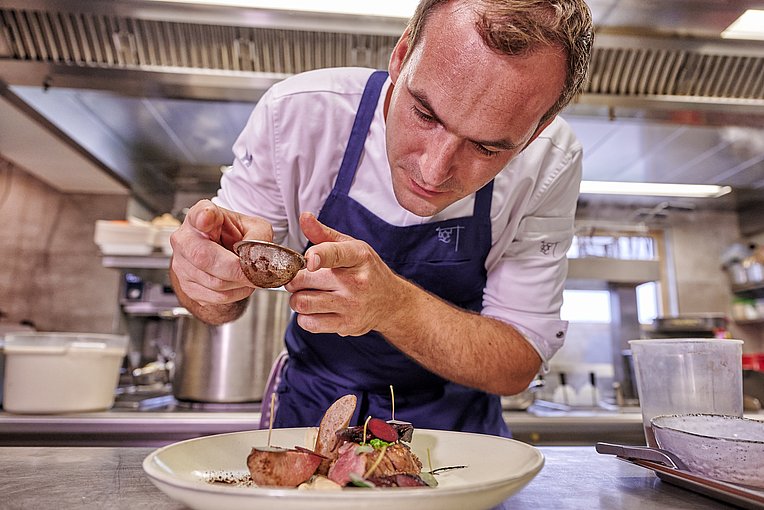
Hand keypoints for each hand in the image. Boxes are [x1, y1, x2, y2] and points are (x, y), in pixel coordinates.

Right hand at [170, 199, 273, 305]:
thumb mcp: (255, 228)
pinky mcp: (187, 287)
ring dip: (240, 283)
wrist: (225, 252)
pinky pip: (215, 296)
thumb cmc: (236, 236)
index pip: (199, 214)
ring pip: (214, 282)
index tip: (208, 218)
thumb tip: (256, 255)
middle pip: (204, 258)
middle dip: (237, 270)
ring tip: (249, 275)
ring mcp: (182, 264)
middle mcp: (185, 239)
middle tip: (256, 272)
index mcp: (202, 216)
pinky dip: (235, 293)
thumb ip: (259, 236)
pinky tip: (239, 283)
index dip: (203, 217)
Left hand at [285, 212, 402, 335]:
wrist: (391, 302)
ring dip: (296, 299)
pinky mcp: (345, 325)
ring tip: (305, 294)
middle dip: (295, 279)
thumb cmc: (367, 271)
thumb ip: (324, 235)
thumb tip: (304, 217)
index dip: (318, 256)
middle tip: (301, 279)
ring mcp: (351, 305)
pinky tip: (314, 310)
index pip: (335, 254)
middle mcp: (355, 281)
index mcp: (358, 256)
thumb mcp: (352, 247)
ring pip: (302, 302)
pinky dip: (304, 317)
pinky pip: (309, 323)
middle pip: (305, 280)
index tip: (309, 259)